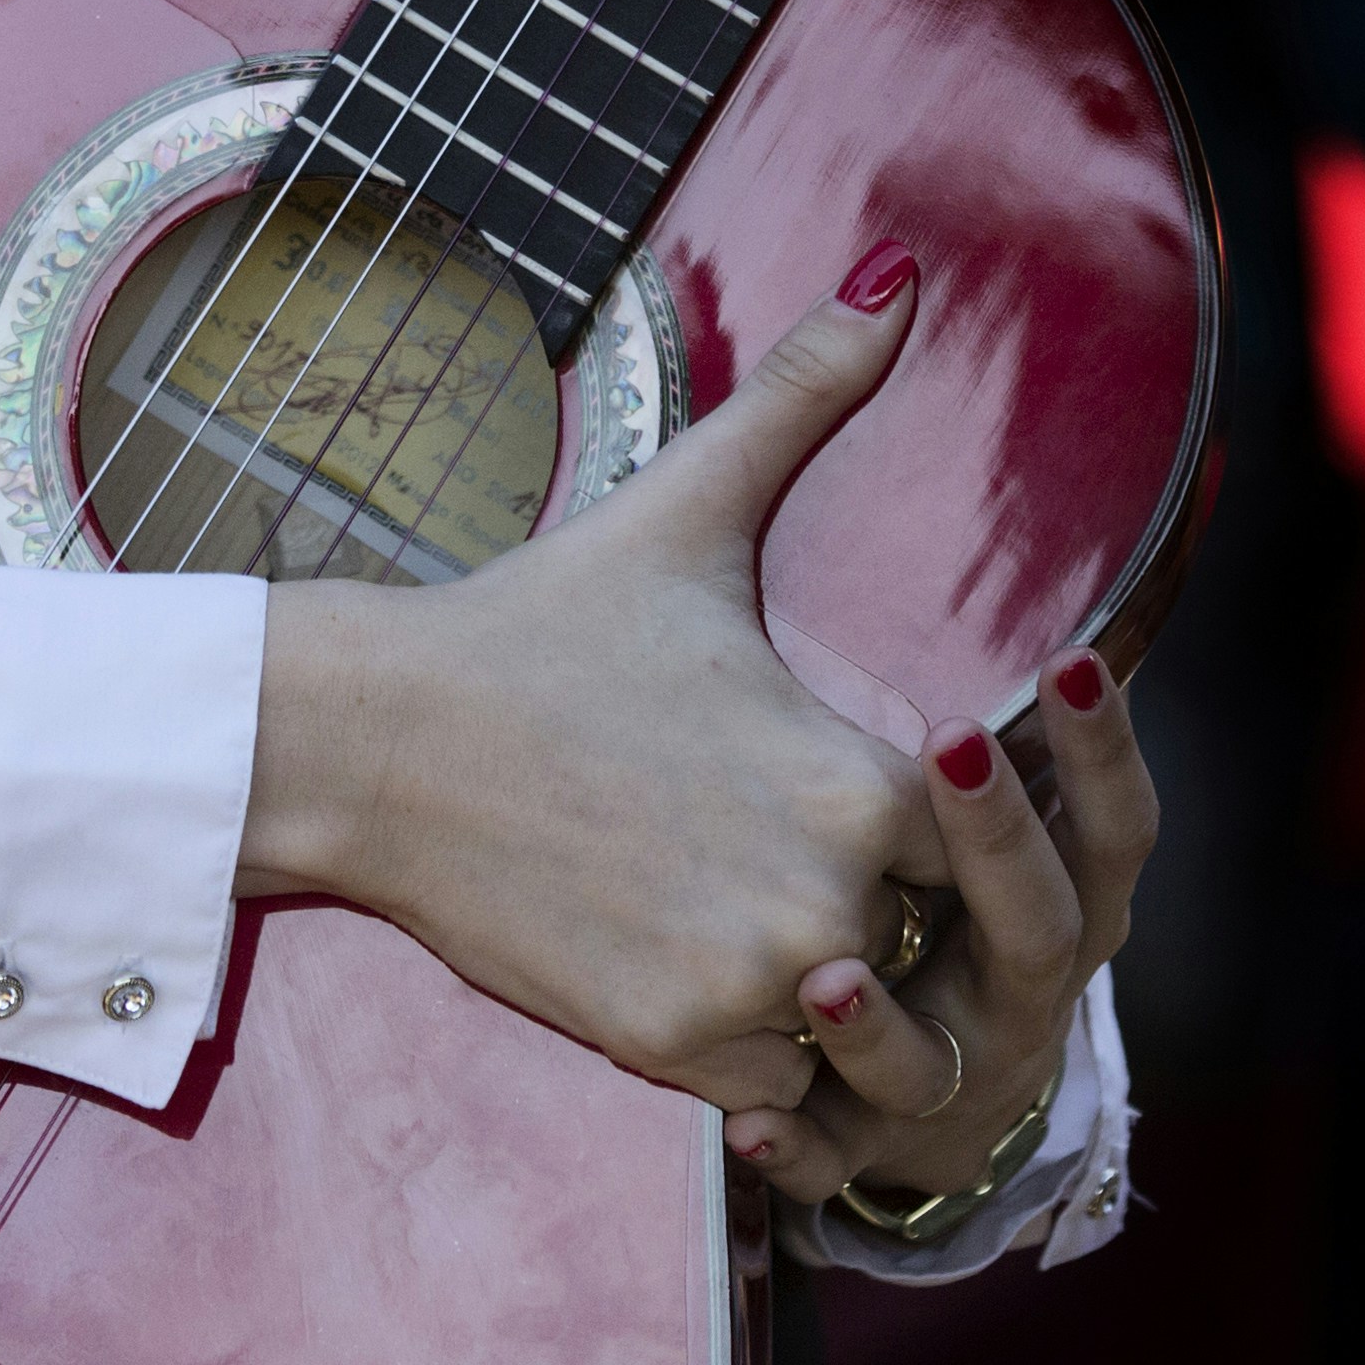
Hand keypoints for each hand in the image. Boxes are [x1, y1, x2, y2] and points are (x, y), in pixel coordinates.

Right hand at [237, 250, 942, 1115]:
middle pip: (929, 943)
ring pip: (858, 1032)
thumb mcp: (694, 504)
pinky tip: (691, 960)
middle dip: (891, 913)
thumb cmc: (548, 621)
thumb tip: (903, 276)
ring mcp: (744, 985)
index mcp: (863, 775)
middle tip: (802, 858)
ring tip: (754, 912)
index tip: (880, 791)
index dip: (946, 820)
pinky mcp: (666, 1048)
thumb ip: (813, 391)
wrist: (379, 735)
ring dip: (833, 996)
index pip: (984, 838)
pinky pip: (773, 1089)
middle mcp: (825, 895)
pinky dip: (755, 1051)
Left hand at [716, 638, 1156, 1214]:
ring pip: (932, 1064)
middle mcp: (1025, 990)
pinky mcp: (857, 1145)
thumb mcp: (970, 802)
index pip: (1115, 820)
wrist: (903, 1080)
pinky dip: (788, 1145)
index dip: (1105, 746)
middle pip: (1040, 926)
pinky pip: (826, 1155)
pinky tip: (741, 1119)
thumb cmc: (930, 887)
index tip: (1073, 653)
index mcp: (1070, 893)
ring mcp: (948, 1077)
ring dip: (881, 1025)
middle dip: (1002, 839)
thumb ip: (981, 683)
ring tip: (826, 975)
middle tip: (953, 744)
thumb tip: (951, 476)